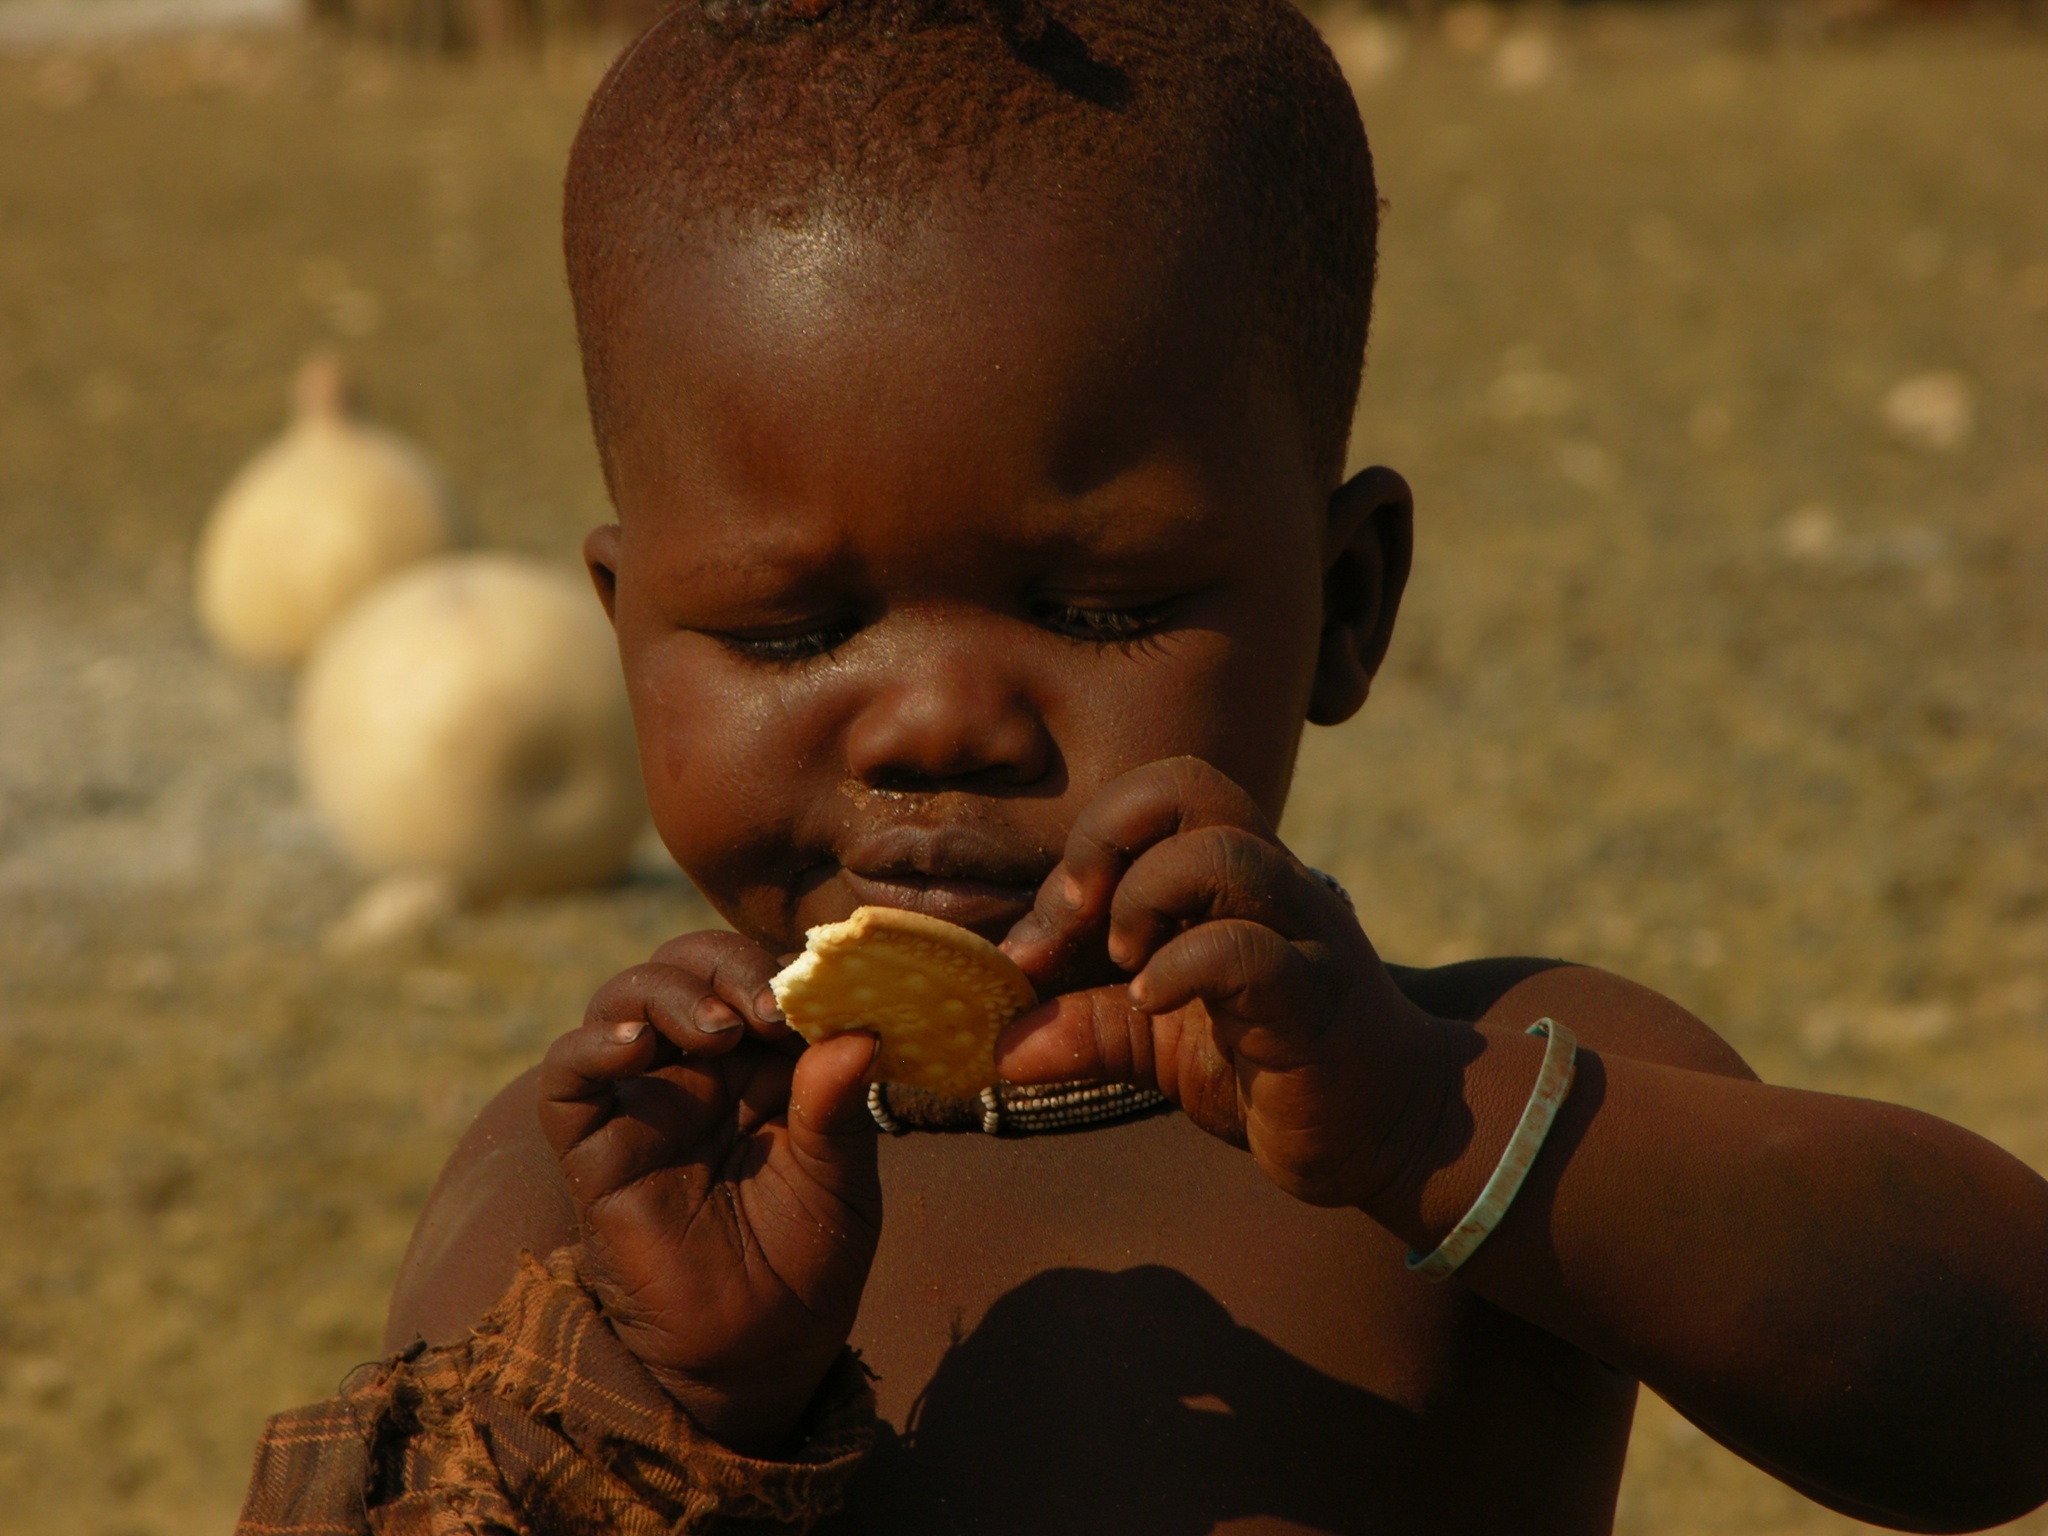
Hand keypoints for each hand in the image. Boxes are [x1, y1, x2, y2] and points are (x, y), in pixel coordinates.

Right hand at [537, 931, 881, 1454]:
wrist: (757, 1356)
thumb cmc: (807, 1263)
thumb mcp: (842, 1182)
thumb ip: (839, 1109)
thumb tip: (857, 1034)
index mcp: (763, 1062)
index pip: (755, 976)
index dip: (779, 970)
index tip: (815, 994)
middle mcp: (697, 1068)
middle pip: (686, 968)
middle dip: (722, 966)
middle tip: (764, 1007)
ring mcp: (643, 1101)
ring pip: (623, 1002)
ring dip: (666, 993)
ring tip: (717, 1030)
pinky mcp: (592, 1147)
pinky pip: (567, 1079)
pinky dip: (591, 1046)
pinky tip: (634, 1047)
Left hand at [999, 757, 1442, 1208]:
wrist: (1391, 1127)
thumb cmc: (1273, 1067)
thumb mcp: (1159, 1041)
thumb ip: (1088, 1026)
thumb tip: (999, 1047)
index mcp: (1232, 880)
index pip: (1161, 794)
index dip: (1088, 844)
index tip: (1040, 938)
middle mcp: (1274, 887)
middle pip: (1192, 786)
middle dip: (1106, 839)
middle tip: (1075, 924)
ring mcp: (1303, 938)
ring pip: (1226, 853)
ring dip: (1145, 898)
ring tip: (1125, 964)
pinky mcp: (1316, 1004)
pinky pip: (1251, 953)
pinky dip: (1183, 968)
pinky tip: (1153, 1004)